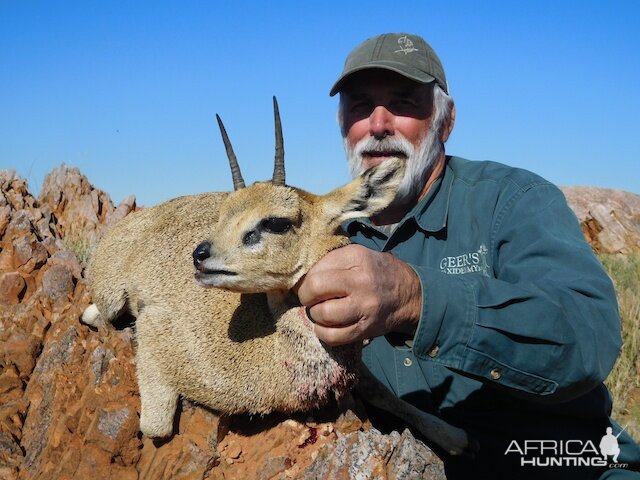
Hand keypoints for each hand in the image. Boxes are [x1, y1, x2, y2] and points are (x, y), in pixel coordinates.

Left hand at [295, 244, 421, 345]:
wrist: (410, 296)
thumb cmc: (378, 273)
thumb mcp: (360, 256)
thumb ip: (334, 262)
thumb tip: (303, 278)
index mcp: (357, 257)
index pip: (317, 267)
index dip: (307, 278)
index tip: (310, 283)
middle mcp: (361, 281)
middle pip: (316, 288)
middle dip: (305, 295)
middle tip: (309, 298)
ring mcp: (365, 307)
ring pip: (323, 314)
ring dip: (314, 315)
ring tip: (320, 312)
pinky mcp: (366, 329)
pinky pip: (333, 336)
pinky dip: (322, 333)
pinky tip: (325, 327)